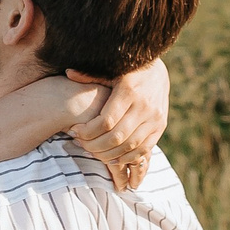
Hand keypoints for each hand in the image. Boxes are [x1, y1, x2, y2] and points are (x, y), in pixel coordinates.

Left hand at [66, 57, 167, 188]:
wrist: (156, 70)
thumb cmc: (126, 71)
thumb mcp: (109, 70)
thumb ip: (90, 76)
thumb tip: (68, 73)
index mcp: (129, 91)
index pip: (106, 121)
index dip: (87, 131)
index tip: (74, 131)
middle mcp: (144, 106)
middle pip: (116, 137)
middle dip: (94, 145)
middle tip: (80, 144)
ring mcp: (155, 118)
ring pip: (129, 146)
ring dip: (108, 154)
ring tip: (91, 152)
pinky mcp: (161, 126)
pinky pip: (143, 149)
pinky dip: (126, 158)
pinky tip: (111, 159)